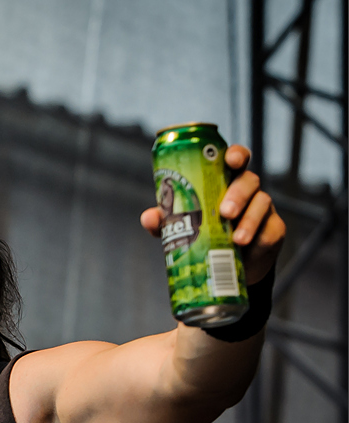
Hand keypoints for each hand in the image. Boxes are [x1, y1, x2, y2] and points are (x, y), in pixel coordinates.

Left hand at [140, 145, 285, 284]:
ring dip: (249, 220)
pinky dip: (259, 238)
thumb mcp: (180, 228)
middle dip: (238, 194)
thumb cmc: (202, 236)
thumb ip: (165, 221)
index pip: (235, 159)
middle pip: (250, 180)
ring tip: (237, 239)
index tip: (230, 160)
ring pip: (262, 204)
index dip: (236, 155)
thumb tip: (149, 217)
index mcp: (224, 181)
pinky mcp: (273, 230)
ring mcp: (262, 209)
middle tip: (225, 212)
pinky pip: (271, 231)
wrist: (225, 267)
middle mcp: (246, 191)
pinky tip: (247, 248)